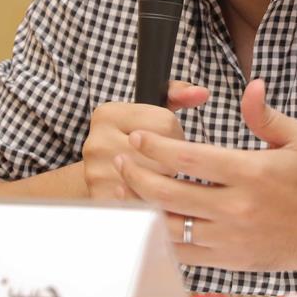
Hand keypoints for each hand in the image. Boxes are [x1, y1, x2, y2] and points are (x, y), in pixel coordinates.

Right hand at [82, 81, 207, 199]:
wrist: (100, 172)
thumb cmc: (130, 138)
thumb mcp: (150, 110)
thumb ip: (177, 94)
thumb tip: (201, 93)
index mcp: (109, 113)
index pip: (165, 124)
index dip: (176, 134)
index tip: (167, 139)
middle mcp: (97, 142)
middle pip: (161, 156)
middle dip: (171, 161)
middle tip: (163, 161)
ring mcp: (95, 172)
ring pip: (155, 182)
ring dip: (164, 182)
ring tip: (155, 176)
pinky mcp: (100, 198)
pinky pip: (143, 203)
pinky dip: (152, 202)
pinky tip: (149, 194)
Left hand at [114, 78, 296, 271]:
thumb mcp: (296, 138)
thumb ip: (265, 114)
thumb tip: (252, 86)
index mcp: (251, 173)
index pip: (189, 160)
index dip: (156, 147)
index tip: (138, 136)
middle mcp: (236, 208)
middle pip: (169, 194)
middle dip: (136, 175)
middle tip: (120, 160)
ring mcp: (229, 239)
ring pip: (168, 226)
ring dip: (140, 206)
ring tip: (122, 188)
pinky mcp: (226, 260)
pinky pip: (181, 252)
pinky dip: (157, 236)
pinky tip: (145, 217)